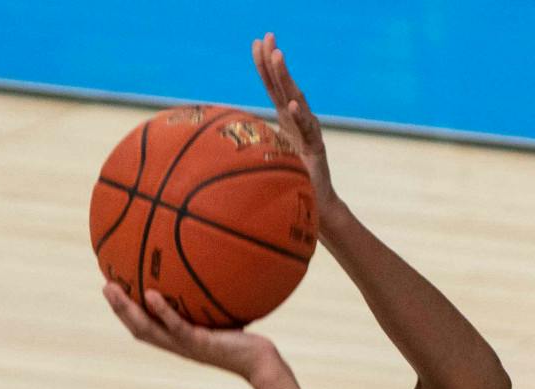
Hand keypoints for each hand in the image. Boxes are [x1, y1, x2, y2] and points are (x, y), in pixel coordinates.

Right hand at [104, 283, 281, 376]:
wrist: (260, 363)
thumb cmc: (245, 342)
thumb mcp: (223, 318)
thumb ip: (211, 301)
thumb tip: (210, 272)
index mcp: (177, 339)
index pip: (145, 326)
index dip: (127, 311)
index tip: (114, 289)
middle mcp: (177, 344)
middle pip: (138, 327)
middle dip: (118, 308)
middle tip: (104, 285)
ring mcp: (186, 345)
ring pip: (147, 329)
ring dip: (127, 310)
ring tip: (112, 288)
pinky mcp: (199, 343)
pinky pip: (176, 327)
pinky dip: (162, 311)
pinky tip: (151, 295)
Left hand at [252, 33, 336, 209]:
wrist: (314, 205)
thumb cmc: (288, 179)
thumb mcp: (264, 153)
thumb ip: (251, 140)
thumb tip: (218, 134)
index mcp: (285, 118)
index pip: (273, 87)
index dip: (264, 65)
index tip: (256, 42)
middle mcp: (298, 120)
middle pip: (284, 86)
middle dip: (275, 61)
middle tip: (269, 37)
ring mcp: (309, 132)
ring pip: (297, 100)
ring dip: (287, 78)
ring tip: (279, 57)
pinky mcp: (317, 147)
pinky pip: (307, 129)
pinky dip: (300, 116)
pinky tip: (293, 104)